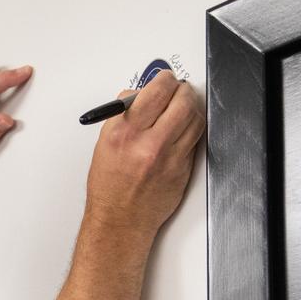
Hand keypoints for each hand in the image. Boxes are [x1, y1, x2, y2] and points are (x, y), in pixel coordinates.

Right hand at [84, 70, 204, 235]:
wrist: (121, 220)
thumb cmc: (109, 186)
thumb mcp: (105, 143)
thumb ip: (124, 115)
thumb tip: (139, 95)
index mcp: (125, 133)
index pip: (156, 91)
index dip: (165, 80)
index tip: (165, 79)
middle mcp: (149, 144)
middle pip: (182, 101)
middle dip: (182, 90)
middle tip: (178, 90)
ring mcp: (170, 158)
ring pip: (195, 119)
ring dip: (191, 107)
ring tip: (182, 107)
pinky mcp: (183, 170)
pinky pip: (195, 139)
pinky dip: (191, 129)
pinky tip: (182, 129)